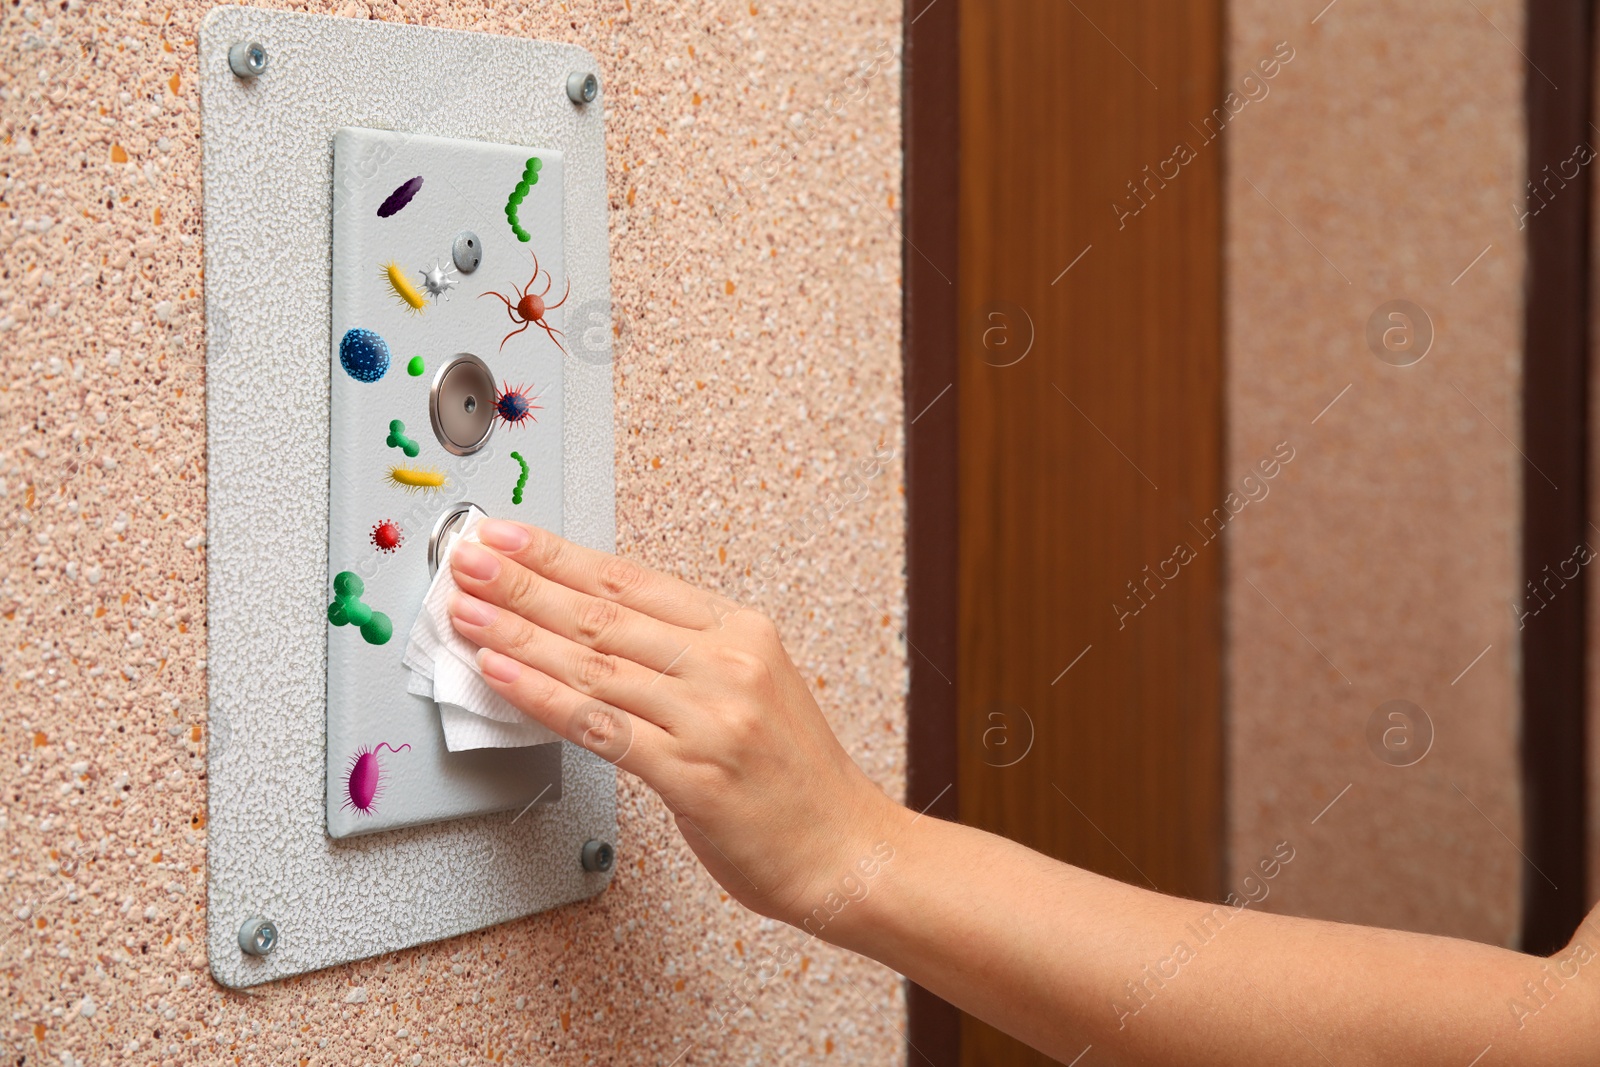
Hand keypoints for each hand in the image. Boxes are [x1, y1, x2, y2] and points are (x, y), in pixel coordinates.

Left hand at [446, 519, 903, 926]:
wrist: (846, 850)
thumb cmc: (795, 778)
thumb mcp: (754, 687)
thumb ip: (683, 654)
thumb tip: (588, 629)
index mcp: (742, 631)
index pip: (630, 578)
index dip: (557, 554)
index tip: (505, 536)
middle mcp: (728, 664)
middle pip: (604, 613)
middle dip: (523, 582)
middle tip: (468, 560)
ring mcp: (711, 718)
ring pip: (592, 665)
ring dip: (518, 634)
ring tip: (467, 613)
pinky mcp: (693, 774)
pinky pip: (599, 727)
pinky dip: (542, 697)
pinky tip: (502, 675)